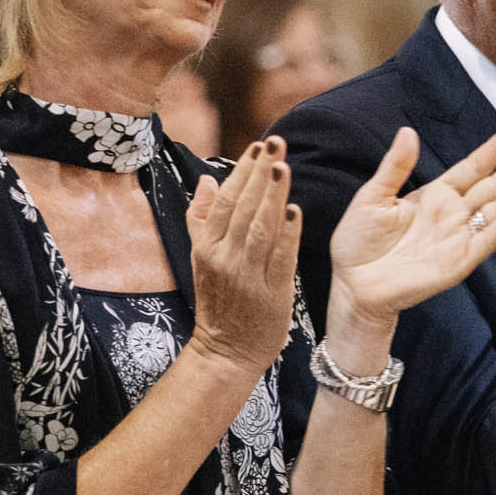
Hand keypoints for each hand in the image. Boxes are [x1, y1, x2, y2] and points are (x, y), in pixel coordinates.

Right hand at [185, 136, 300, 377]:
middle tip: (275, 143)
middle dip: (259, 174)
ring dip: (273, 196)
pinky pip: (280, 258)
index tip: (256, 147)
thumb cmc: (218, 301)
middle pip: (243, 209)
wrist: (226, 352)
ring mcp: (248, 277)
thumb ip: (201, 219)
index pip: (225, 201)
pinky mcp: (271, 294)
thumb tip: (206, 180)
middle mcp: (225, 259)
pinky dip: (287, 234)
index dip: (241, 172)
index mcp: (207, 247)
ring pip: (260, 228)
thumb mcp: (200, 257)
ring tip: (283, 166)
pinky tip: (294, 210)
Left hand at [326, 127, 495, 350]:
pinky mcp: (458, 262)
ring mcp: (458, 237)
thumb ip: (395, 166)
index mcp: (435, 194)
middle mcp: (453, 213)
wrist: (352, 284)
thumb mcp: (373, 196)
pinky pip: (486, 240)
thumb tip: (408, 131)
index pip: (473, 167)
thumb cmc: (359, 242)